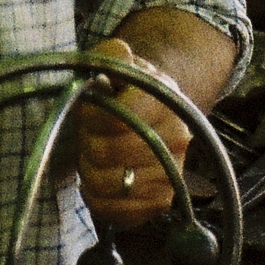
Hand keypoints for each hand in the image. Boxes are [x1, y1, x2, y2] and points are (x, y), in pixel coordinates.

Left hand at [76, 36, 188, 229]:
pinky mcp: (161, 201)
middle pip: (109, 154)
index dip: (91, 117)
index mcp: (164, 99)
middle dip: (88, 145)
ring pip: (112, 186)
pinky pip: (121, 214)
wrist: (153, 114)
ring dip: (91, 174)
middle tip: (90, 137)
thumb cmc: (125, 91)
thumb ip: (112, 54)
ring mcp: (171, 173)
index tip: (89, 111)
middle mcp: (176, 138)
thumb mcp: (118, 64)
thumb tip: (119, 50)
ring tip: (95, 160)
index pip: (116, 119)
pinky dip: (99, 201)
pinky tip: (99, 183)